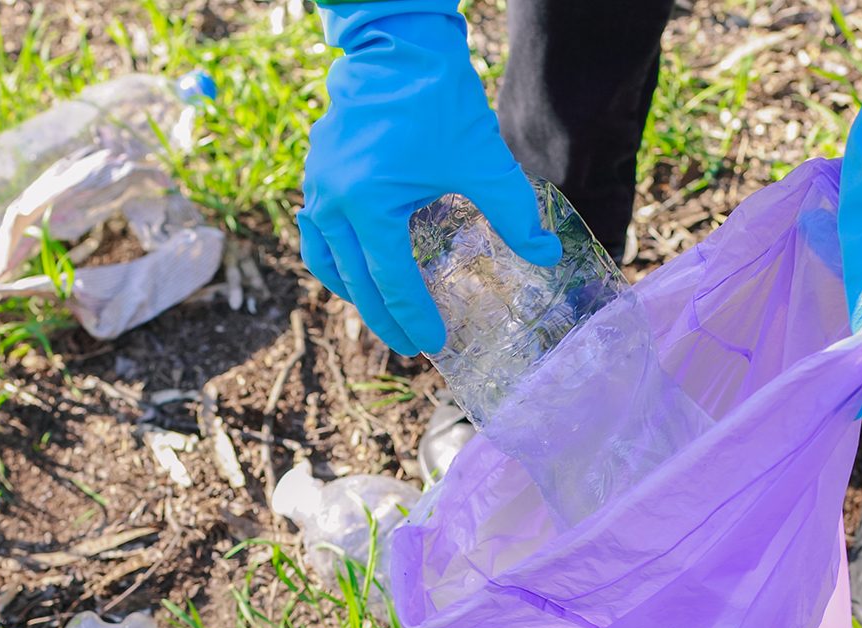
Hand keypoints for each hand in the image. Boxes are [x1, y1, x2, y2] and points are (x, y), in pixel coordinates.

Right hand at [299, 1, 561, 356]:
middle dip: (386, 319)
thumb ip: (516, 213)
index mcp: (370, 204)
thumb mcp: (483, 161)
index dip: (414, 316)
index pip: (393, 280)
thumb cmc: (439, 102)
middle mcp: (334, 203)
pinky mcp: (313, 178)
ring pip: (330, 265)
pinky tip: (356, 278)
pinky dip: (335, 264)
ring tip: (385, 317)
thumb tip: (547, 256)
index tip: (433, 341)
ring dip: (357, 297)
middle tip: (409, 346)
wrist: (396, 47)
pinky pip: (317, 238)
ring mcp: (317, 190)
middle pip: (359, 284)